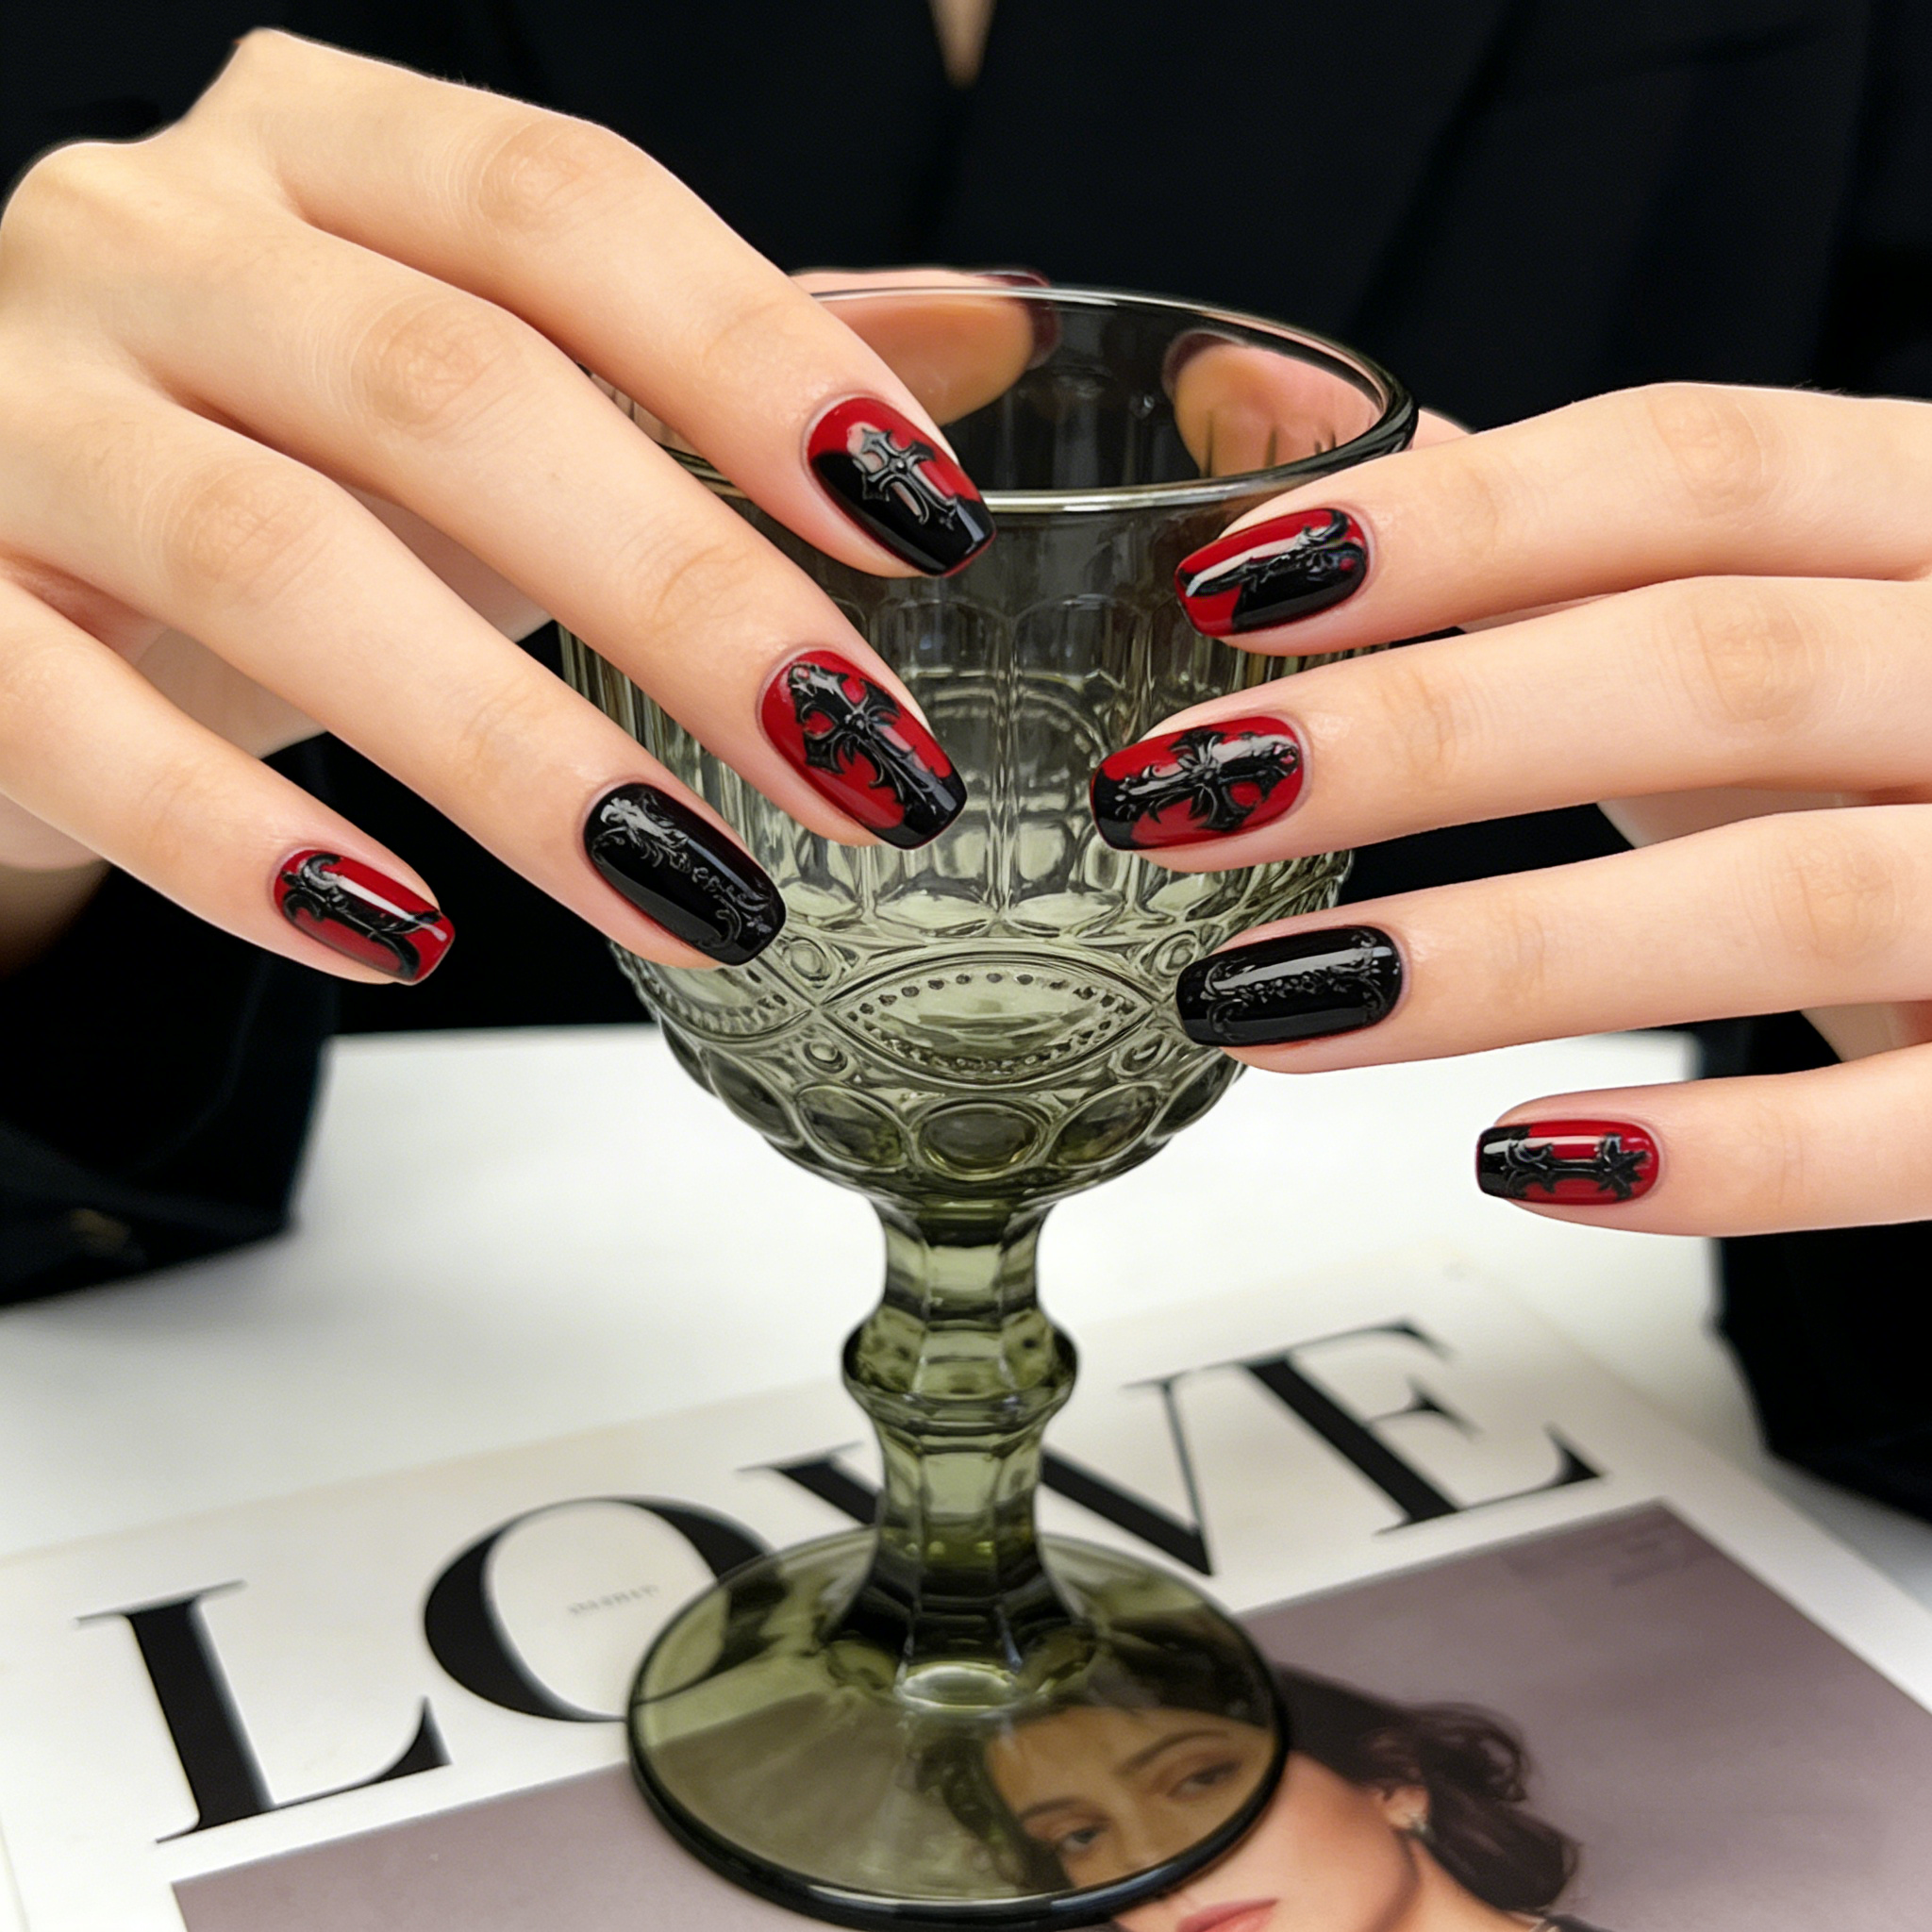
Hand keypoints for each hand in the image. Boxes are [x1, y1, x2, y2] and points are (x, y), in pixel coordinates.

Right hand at [0, 33, 1012, 983]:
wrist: (4, 556)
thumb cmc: (287, 453)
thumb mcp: (502, 381)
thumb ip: (714, 359)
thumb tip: (983, 333)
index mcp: (322, 154)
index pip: (564, 205)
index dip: (756, 354)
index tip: (922, 517)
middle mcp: (149, 238)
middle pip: (453, 390)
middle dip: (686, 593)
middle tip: (864, 763)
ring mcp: (13, 411)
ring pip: (279, 559)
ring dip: (512, 752)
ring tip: (704, 892)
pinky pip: (74, 724)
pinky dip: (240, 847)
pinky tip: (403, 941)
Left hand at [1091, 382, 1931, 1235]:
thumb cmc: (1906, 728)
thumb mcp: (1753, 593)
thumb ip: (1520, 517)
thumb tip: (1245, 395)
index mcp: (1929, 512)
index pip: (1692, 470)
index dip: (1455, 523)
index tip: (1229, 586)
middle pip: (1712, 666)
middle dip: (1423, 733)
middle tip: (1180, 796)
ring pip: (1787, 897)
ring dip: (1499, 956)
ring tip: (1258, 998)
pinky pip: (1918, 1126)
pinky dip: (1721, 1159)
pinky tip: (1521, 1161)